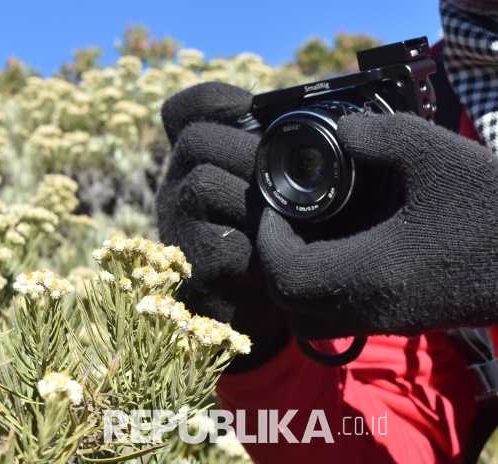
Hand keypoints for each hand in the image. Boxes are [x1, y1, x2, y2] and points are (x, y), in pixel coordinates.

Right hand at [157, 82, 288, 368]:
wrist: (259, 307)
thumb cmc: (276, 236)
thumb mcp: (273, 188)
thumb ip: (285, 156)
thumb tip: (345, 116)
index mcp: (198, 161)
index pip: (181, 111)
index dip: (210, 98)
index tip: (246, 103)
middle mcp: (177, 187)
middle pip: (195, 140)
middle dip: (248, 149)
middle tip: (286, 172)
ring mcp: (179, 227)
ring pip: (202, 184)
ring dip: (252, 196)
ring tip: (283, 216)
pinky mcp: (194, 268)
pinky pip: (221, 244)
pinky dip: (255, 248)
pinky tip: (273, 256)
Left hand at [258, 111, 497, 338]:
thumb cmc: (496, 209)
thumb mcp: (437, 156)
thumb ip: (381, 135)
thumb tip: (342, 131)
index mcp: (371, 274)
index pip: (285, 272)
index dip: (268, 237)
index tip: (274, 203)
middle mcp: (371, 307)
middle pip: (288, 302)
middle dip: (275, 257)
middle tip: (284, 218)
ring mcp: (386, 320)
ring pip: (310, 319)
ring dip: (294, 280)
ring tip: (307, 234)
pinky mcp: (401, 320)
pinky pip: (338, 316)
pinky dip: (322, 288)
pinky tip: (342, 247)